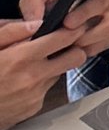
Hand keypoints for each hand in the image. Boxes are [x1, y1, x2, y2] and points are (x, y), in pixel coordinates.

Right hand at [0, 15, 82, 129]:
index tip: (74, 26)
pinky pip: (45, 90)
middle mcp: (34, 77)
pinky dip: (39, 83)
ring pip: (59, 74)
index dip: (73, 30)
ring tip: (30, 65)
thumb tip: (36, 23)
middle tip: (63, 45)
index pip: (63, 39)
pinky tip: (22, 82)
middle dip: (74, 49)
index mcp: (22, 57)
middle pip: (76, 58)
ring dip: (52, 67)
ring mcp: (36, 94)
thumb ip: (11, 32)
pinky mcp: (33, 107)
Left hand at [19, 0, 108, 62]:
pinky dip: (89, 48)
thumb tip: (36, 20)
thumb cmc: (51, 3)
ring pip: (107, 28)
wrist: (57, 24)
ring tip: (69, 41)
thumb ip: (31, 3)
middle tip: (67, 23)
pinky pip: (106, 44)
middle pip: (101, 3)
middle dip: (84, 14)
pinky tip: (76, 48)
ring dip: (87, 37)